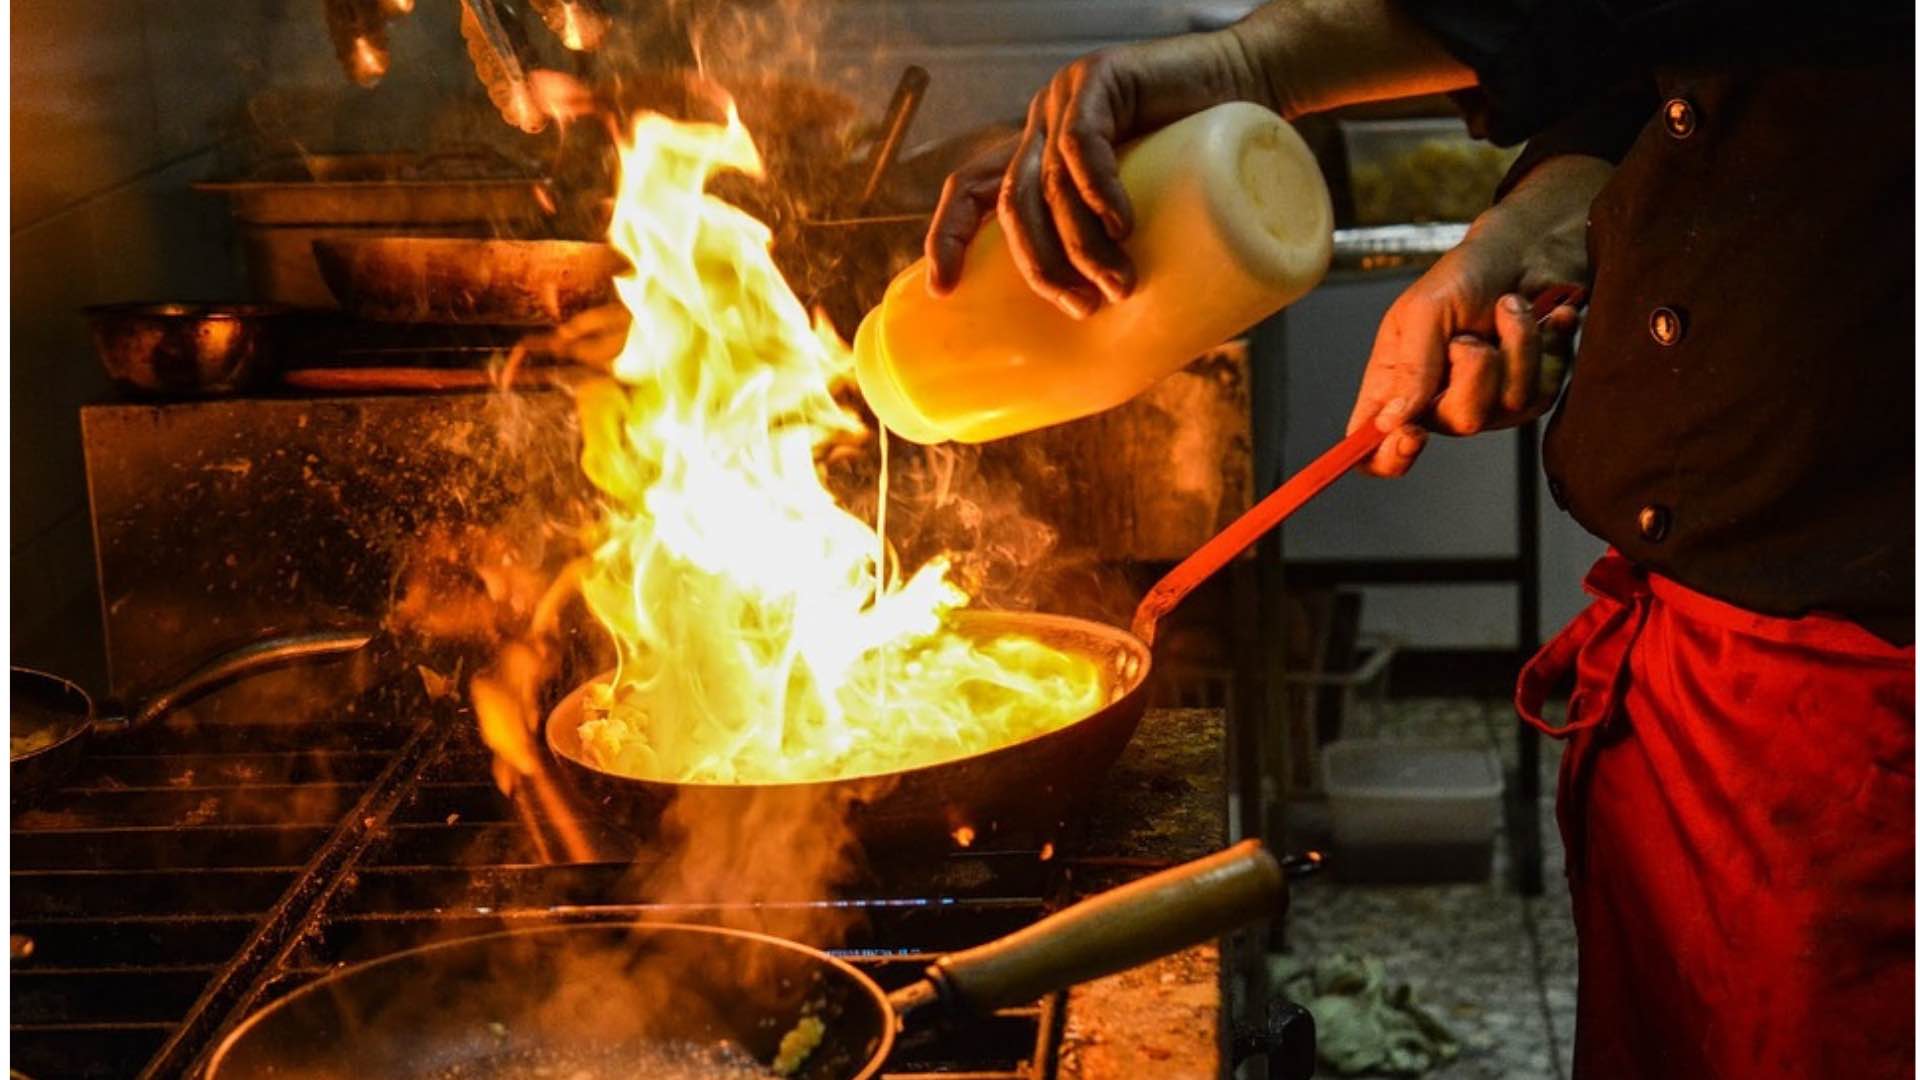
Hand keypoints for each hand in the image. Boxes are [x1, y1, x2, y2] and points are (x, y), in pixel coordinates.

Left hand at [925, 33, 1264, 317]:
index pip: (969, 190)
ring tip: (1119, 285)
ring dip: (1079, 245)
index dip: (947, 238)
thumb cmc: (1205, 155)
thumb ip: (1129, 248)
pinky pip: (1082, 143)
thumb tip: (1136, 345)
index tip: (942, 292)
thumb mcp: (1152, 206)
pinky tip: (1122, 223)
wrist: (1253, 76)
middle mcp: (1040, 127)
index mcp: (1036, 155)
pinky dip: (1097, 189)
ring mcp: (1066, 100)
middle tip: (1081, 309)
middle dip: (1040, 266)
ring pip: (1049, 184)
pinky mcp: (1100, 80)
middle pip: (1012, 205)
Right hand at [1346, 155, 1612, 476]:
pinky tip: (1546, 318)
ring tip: (1510, 306)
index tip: (1411, 434)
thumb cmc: (1463, 275)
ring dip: (1516, 344)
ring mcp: (1488, 402)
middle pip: (1457, 424)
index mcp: (1395, 386)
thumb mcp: (1424, 309)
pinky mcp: (1531, 392)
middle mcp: (1438, 402)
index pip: (1375, 449)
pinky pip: (1544, 390)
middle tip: (1471, 334)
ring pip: (1510, 405)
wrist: (1525, 251)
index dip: (1387, 457)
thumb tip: (1391, 421)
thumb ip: (1410, 366)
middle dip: (1475, 371)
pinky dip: (1546, 344)